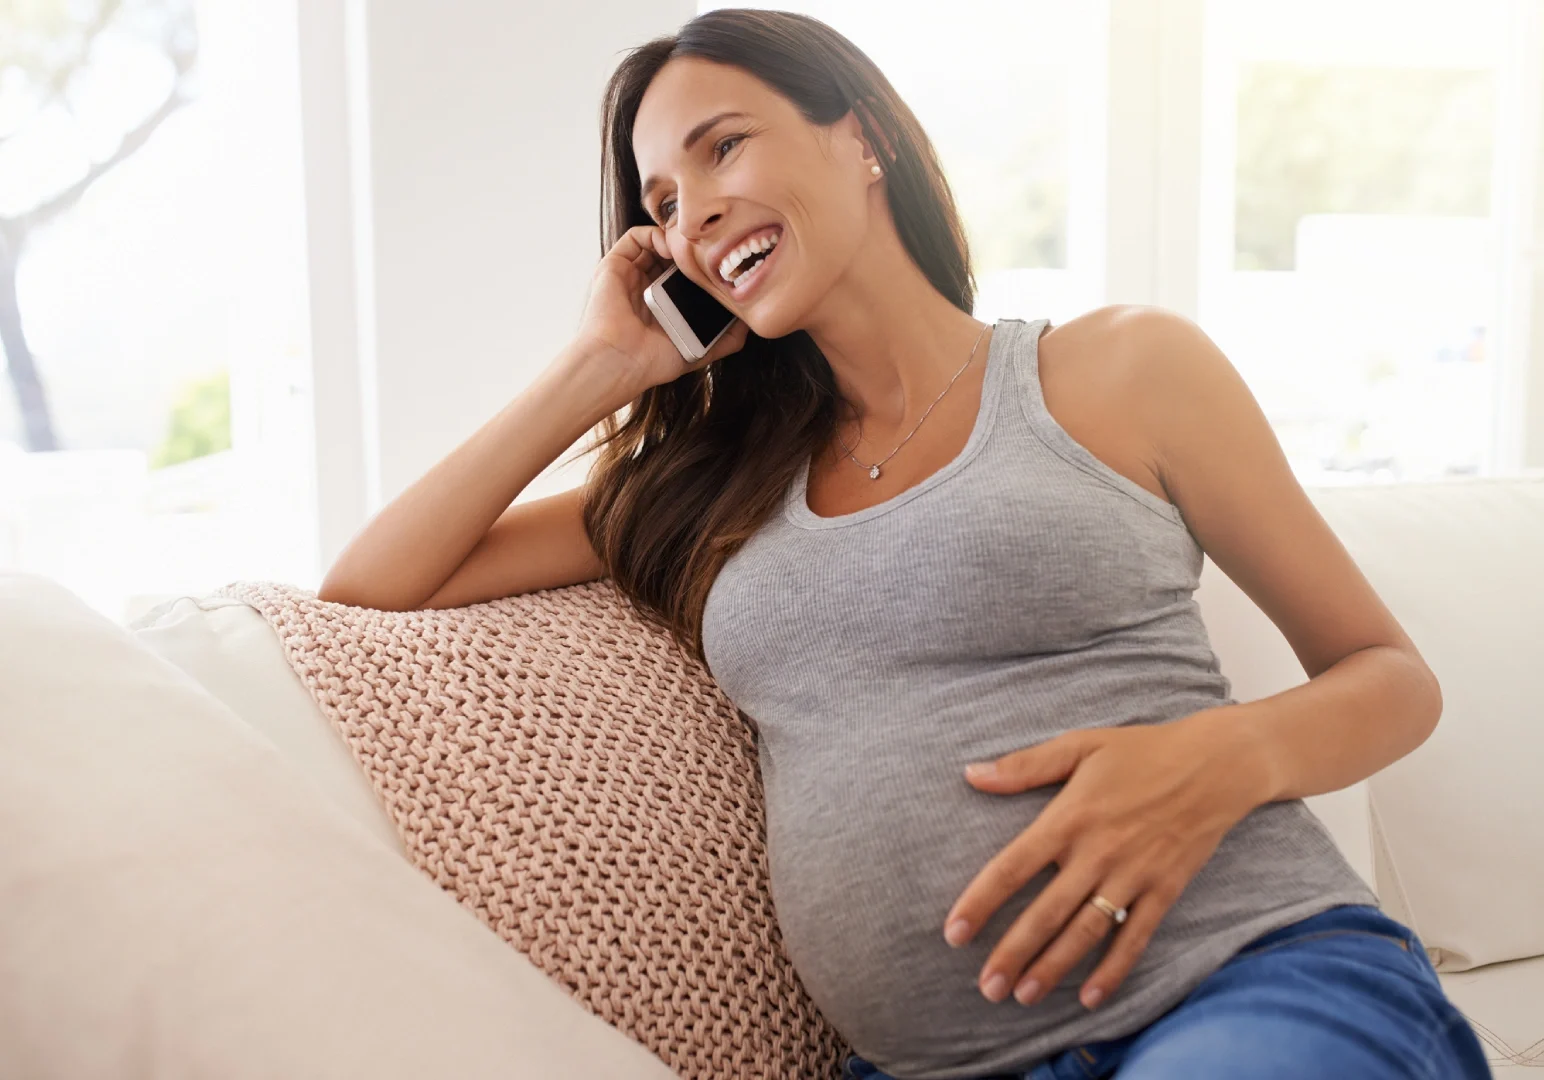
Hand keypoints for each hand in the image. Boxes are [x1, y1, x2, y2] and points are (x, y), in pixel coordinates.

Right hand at [575, 224, 749, 399]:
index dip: (700, 265)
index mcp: (663, 304)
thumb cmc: (654, 361)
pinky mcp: (614, 266)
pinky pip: (634, 237)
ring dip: (675, 238)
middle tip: (709, 248)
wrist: (623, 362)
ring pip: (654, 242)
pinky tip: (671, 247)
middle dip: (690, 248)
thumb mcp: (700, 350)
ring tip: (692, 246)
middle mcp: (645, 286)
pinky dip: (654, 234)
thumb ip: (726, 339)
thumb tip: (748, 323)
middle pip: (671, 255)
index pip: (684, 274)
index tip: (718, 264)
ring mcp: (629, 275)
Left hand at [941, 708, 1269, 1010]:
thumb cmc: (1141, 751)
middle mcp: (1097, 853)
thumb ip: (1024, 766)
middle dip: (1013, 954)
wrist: (1216, 764)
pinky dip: (1114, 970)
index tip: (954, 934)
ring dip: (1054, 968)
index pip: (1013, 868)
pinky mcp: (1164, 890)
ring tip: (1024, 996)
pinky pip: (1136, 937)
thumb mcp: (1079, 746)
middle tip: (986, 988)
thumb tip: (971, 774)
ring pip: (1086, 932)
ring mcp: (1133, 875)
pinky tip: (1091, 997)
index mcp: (1069, 818)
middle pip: (1046, 913)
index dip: (981, 903)